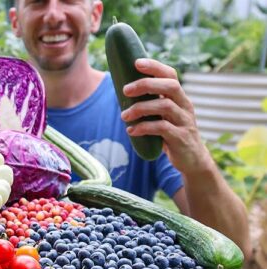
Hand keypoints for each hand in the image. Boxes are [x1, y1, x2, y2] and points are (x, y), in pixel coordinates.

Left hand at [120, 58, 212, 174]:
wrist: (192, 160)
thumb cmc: (171, 134)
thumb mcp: (162, 116)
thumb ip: (150, 104)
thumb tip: (122, 92)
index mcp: (179, 97)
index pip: (170, 75)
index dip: (155, 67)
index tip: (136, 62)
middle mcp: (184, 106)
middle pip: (170, 86)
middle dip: (146, 84)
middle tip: (125, 90)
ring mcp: (184, 121)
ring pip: (165, 106)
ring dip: (141, 108)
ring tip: (124, 115)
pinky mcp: (181, 138)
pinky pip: (162, 128)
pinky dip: (144, 128)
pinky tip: (132, 131)